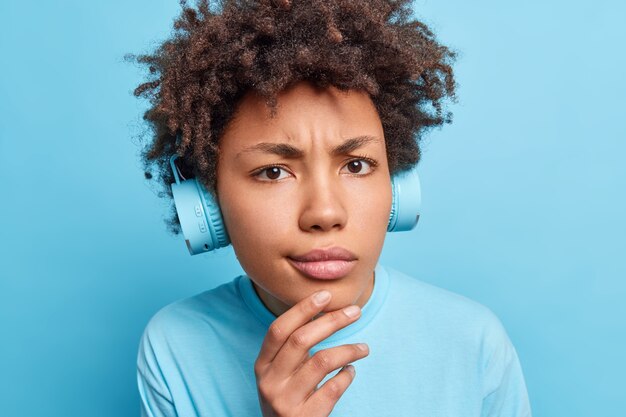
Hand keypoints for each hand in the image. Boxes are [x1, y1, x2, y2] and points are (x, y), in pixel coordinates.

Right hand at [254, 290, 368, 416]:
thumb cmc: (287, 399)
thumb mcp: (279, 375)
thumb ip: (292, 350)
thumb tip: (324, 311)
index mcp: (262, 366)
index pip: (279, 329)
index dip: (302, 309)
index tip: (325, 294)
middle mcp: (270, 382)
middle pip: (301, 340)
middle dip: (331, 321)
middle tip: (355, 311)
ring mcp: (286, 402)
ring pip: (322, 361)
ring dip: (348, 350)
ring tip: (364, 348)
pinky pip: (333, 388)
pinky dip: (346, 376)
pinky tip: (351, 371)